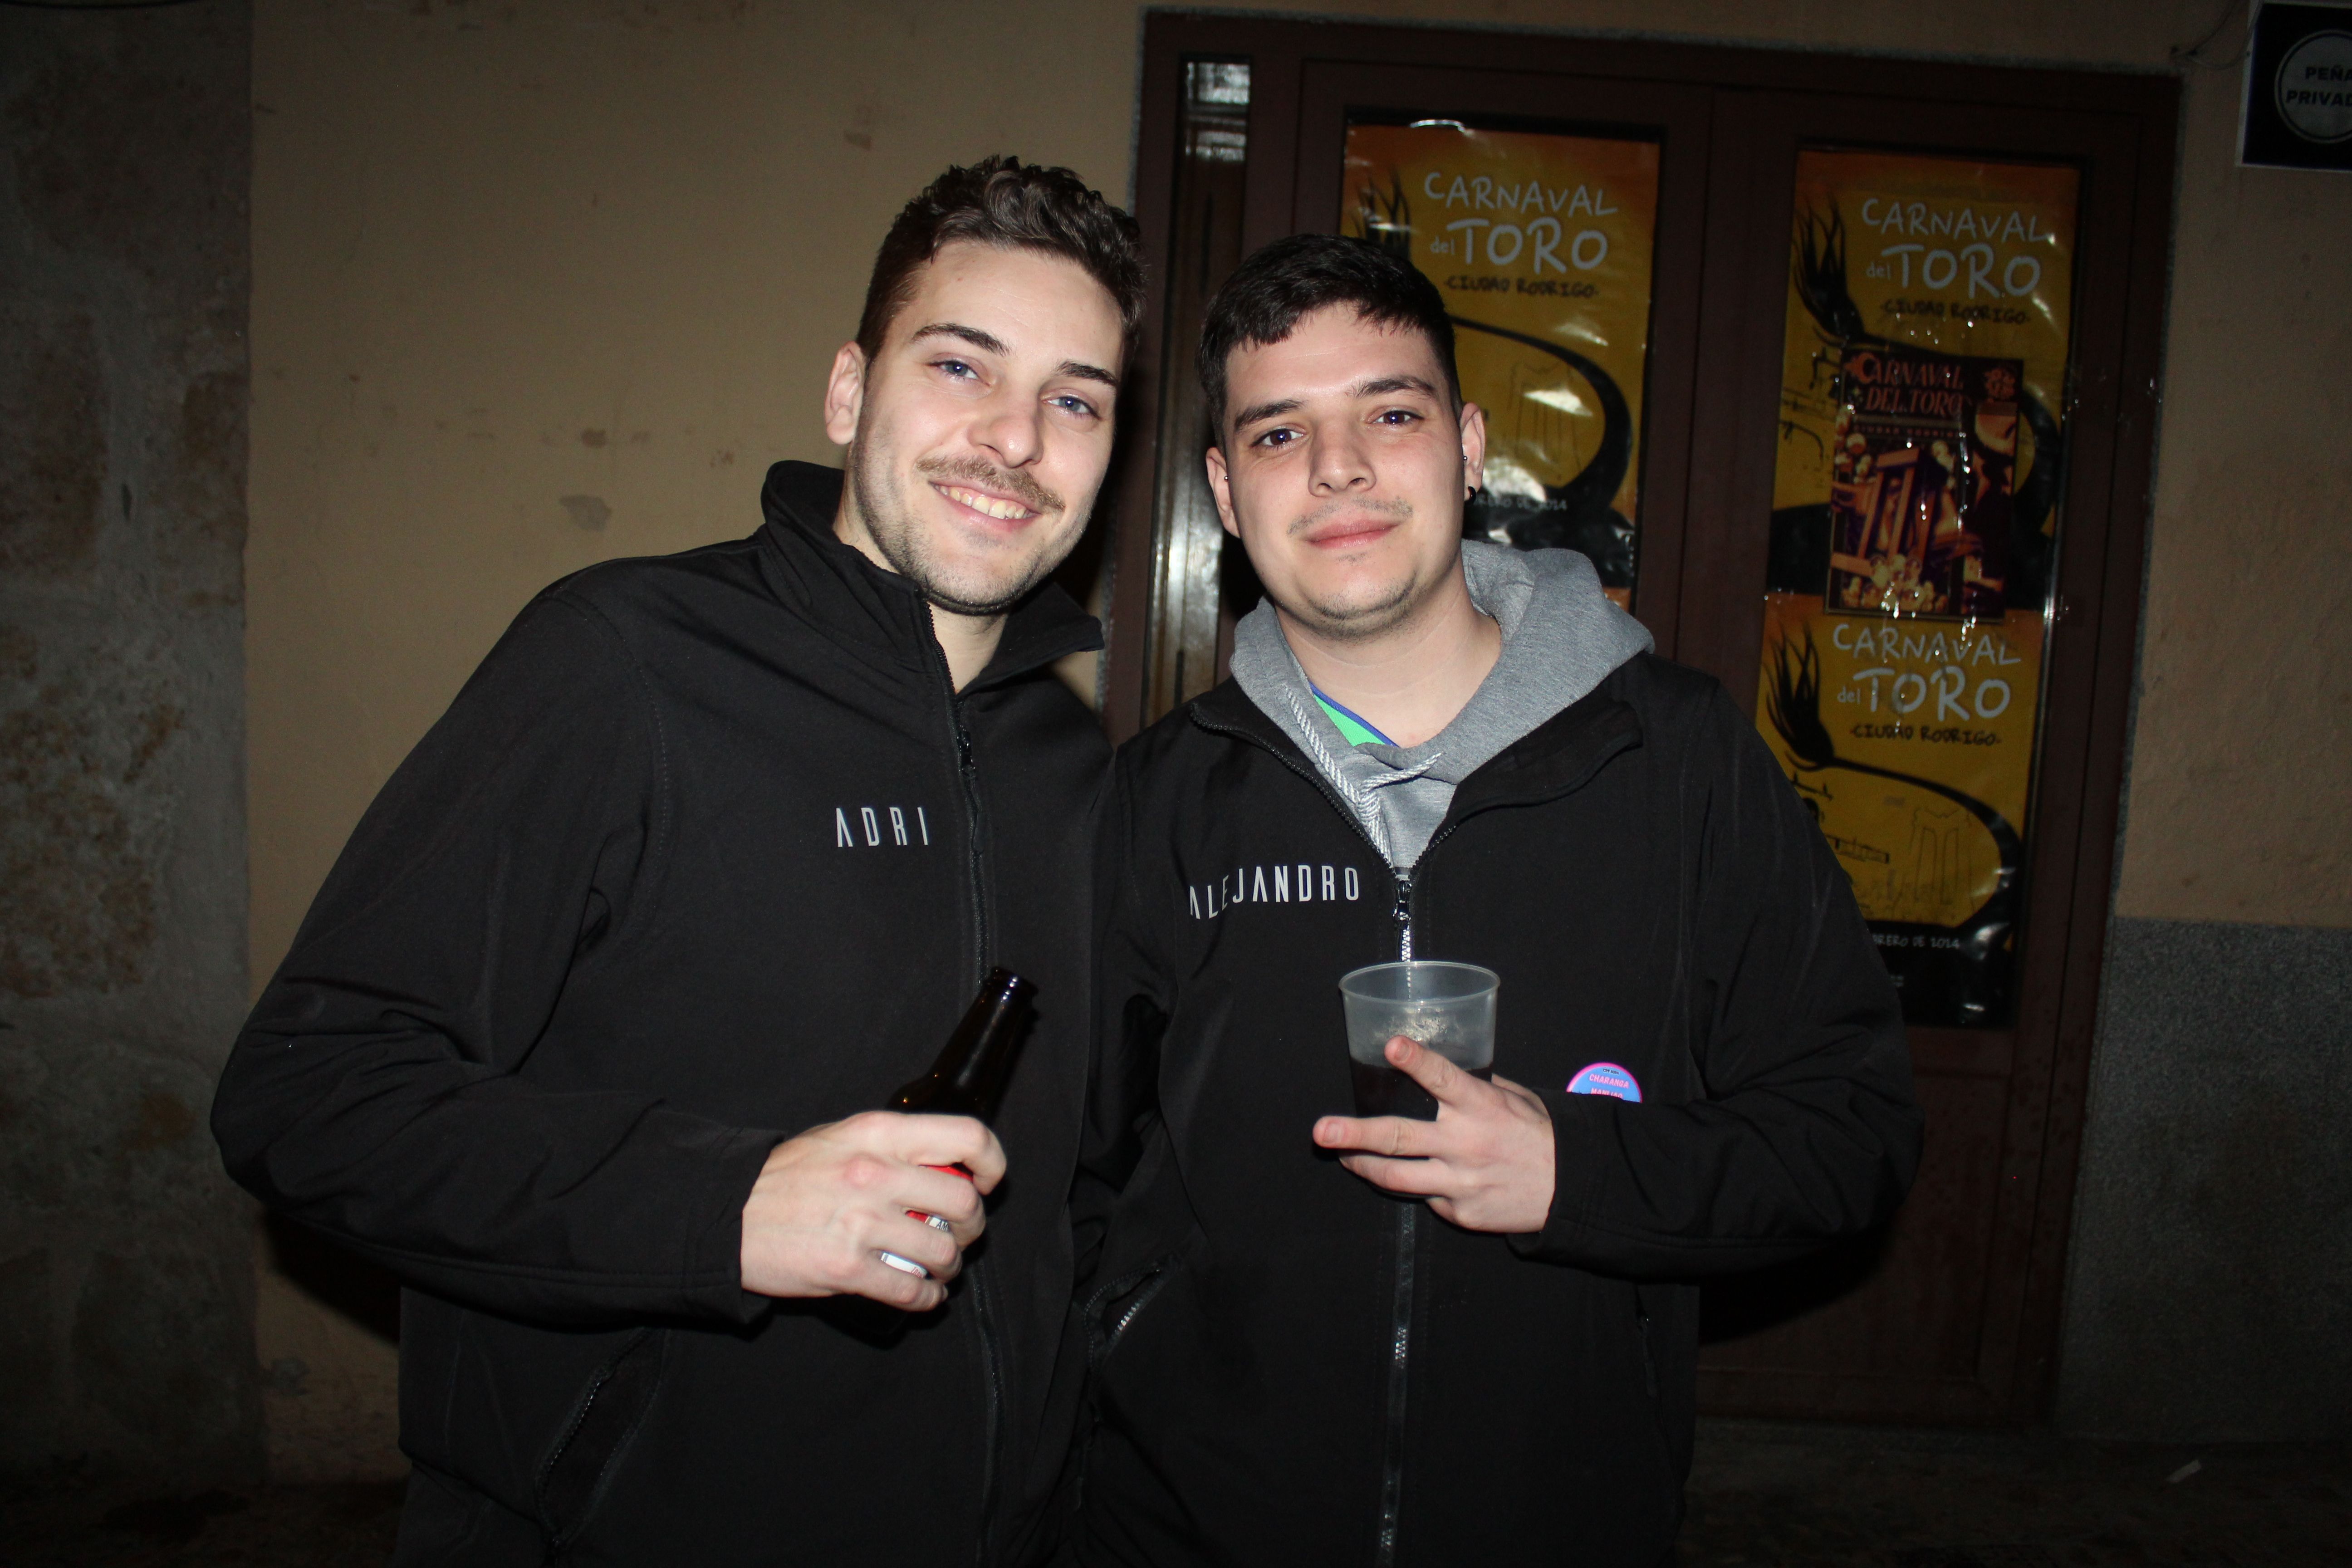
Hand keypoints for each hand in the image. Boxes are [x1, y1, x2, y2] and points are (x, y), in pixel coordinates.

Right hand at [738, 1111, 1005, 1311]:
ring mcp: (862, 1223)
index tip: (987, 1183)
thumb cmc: (783, 1177)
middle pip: (965, 1204)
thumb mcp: (840, 1138)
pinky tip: (922, 1294)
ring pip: (944, 1253)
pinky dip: (927, 1298)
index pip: (966, 1137)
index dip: (991, 1163)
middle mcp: (876, 1173)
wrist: (726, 1214)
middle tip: (960, 1235)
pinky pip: (912, 1290)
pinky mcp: (847, 1269)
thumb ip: (890, 1145)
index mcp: (878, 1133)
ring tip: (938, 1268)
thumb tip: (941, 1163)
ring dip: (950, 1267)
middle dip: (972, 1227)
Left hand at [1313, 1036, 1555, 1234]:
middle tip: (1321, 1130)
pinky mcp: (1459, 1212)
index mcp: (1482, 1108)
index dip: (1416, 1061)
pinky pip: (1425, 1196)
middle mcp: (1466, 1145)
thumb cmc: (1537, 1136)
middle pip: (1399, 1138)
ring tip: (1341, 1154)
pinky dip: (1415, 1184)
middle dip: (1355, 1134)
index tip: (1391, 1045)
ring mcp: (1460, 1183)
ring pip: (1396, 1177)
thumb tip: (1436, 1071)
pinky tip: (1412, 1175)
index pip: (1443, 1079)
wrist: (1569, 1191)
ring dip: (1362, 1164)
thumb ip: (1476, 1086)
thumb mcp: (1515, 1100)